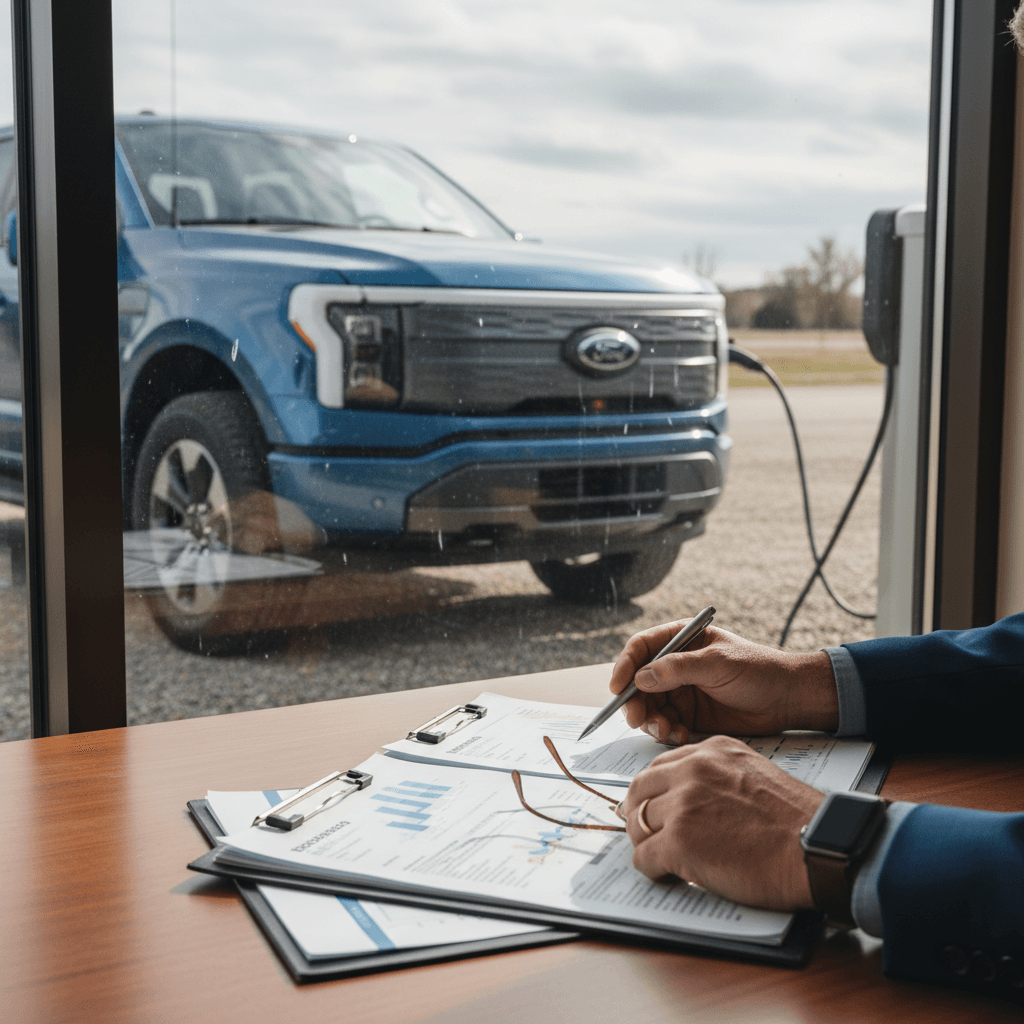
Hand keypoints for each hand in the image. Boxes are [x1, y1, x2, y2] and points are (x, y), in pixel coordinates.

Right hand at [610, 622, 838, 743]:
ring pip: (649, 706)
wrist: (788, 699)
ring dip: (650, 720)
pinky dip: (666, 732)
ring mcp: (681, 691)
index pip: (642, 648)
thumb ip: (679, 669)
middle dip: (635, 701)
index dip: (625, 666)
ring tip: (666, 730)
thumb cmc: (758, 670)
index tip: (617, 687)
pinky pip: (665, 724)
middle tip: (637, 718)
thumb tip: (641, 677)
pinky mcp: (689, 715)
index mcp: (680, 640)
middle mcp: (675, 665)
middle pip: (638, 681)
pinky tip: (680, 735)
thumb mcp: (718, 664)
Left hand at [619, 735, 822, 909]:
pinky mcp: (680, 841)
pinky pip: (644, 856)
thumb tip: (694, 800)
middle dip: (638, 813)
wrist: (817, 849)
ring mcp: (683, 804)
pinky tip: (668, 875)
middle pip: (640, 789)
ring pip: (638, 822)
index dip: (654, 791)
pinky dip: (651, 869)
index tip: (654, 806)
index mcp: (712, 751)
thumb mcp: (754, 775)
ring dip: (644, 842)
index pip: (661, 766)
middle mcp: (693, 770)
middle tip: (646, 833)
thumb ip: (719, 778)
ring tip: (659, 857)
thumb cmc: (798, 822)